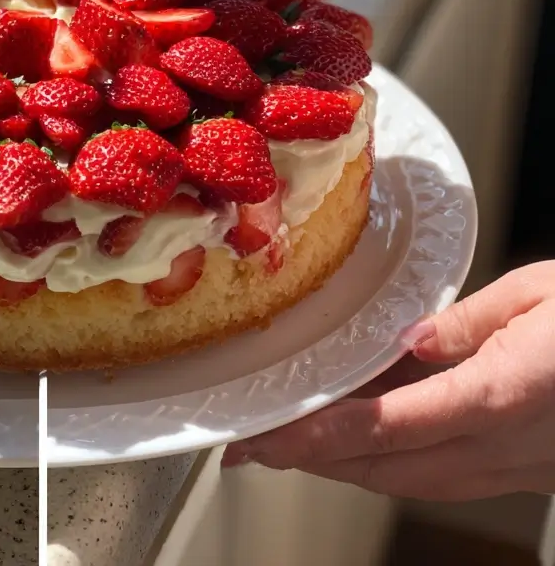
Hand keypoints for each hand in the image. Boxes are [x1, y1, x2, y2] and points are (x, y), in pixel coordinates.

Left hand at [221, 261, 554, 500]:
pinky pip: (444, 477)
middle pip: (389, 466)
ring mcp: (520, 469)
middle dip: (311, 460)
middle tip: (251, 445)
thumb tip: (409, 341)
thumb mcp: (542, 294)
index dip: (323, 435)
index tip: (269, 435)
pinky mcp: (527, 472)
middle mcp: (509, 445)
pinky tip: (360, 448)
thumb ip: (470, 323)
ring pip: (412, 482)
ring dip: (343, 468)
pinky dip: (390, 466)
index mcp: (507, 393)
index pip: (393, 424)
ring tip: (286, 448)